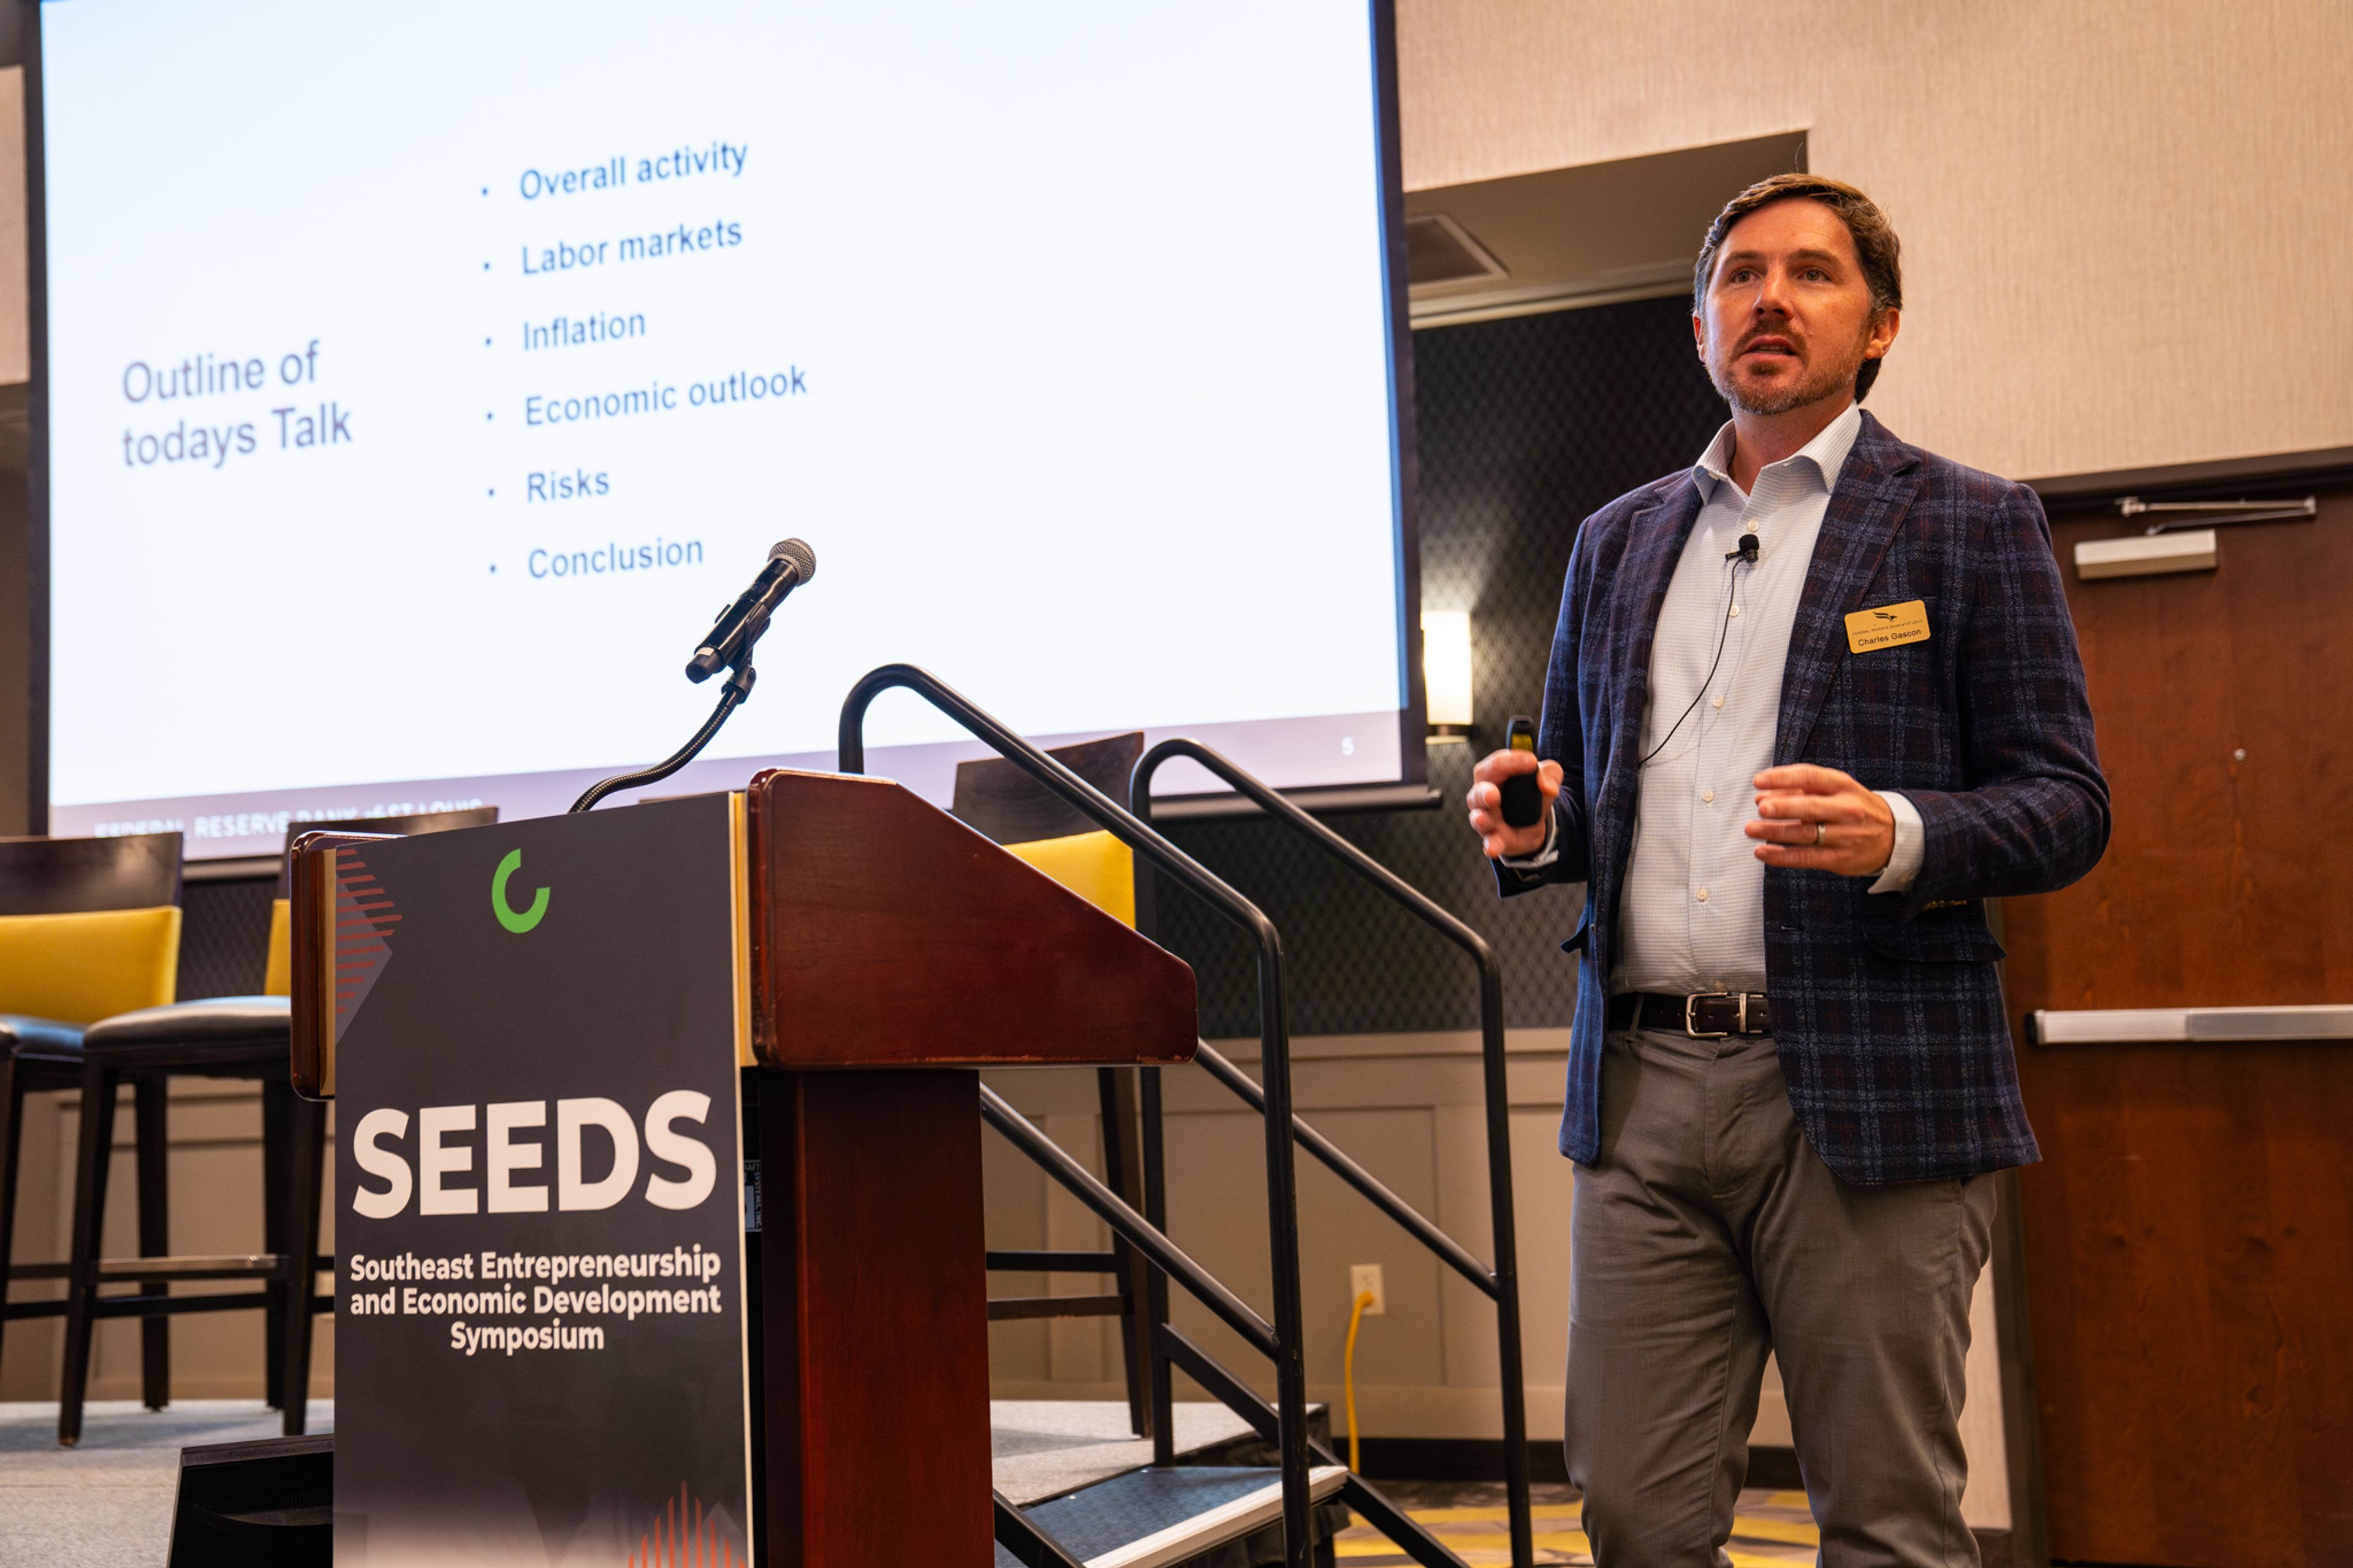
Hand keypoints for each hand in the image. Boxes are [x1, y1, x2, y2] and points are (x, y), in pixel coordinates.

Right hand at [1466, 749, 1562, 859]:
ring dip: (1481, 819)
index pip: (1497, 764)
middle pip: (1478, 792)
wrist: (1537, 822)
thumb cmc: (1533, 792)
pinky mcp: (1494, 837)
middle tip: (1493, 794)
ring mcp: (1486, 818)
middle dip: (1483, 793)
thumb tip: (1547, 786)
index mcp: (1494, 774)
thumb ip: (1550, 774)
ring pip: (1478, 818)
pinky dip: (1491, 845)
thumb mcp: (1547, 778)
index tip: (1531, 763)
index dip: (1512, 762)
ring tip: (1483, 820)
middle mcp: (1483, 795)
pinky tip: (1492, 848)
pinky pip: (1489, 842)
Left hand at [1746, 764, 1893, 875]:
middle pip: (1810, 807)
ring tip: (1751, 829)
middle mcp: (1845, 809)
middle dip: (1783, 807)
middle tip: (1760, 807)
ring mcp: (1843, 835)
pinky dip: (1781, 856)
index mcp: (1843, 785)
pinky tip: (1762, 852)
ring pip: (1804, 834)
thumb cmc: (1854, 807)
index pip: (1810, 776)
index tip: (1758, 781)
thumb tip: (1762, 795)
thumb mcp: (1836, 790)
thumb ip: (1800, 789)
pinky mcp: (1838, 859)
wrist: (1893, 835)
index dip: (1782, 777)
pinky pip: (1805, 858)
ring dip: (1774, 832)